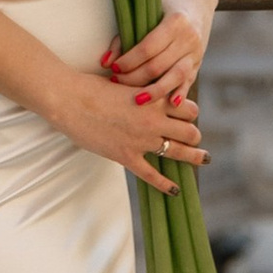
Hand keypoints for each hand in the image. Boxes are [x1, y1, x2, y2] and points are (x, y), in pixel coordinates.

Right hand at [52, 64, 205, 193]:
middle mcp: (153, 120)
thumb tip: (148, 92)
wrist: (69, 100)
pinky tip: (174, 191)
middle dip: (194, 135)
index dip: (191, 112)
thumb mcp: (124, 82)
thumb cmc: (92, 87)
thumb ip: (141, 89)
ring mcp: (141, 140)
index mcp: (153, 98)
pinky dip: (164, 185)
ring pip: (178, 152)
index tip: (188, 115)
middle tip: (195, 139)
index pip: (188, 108)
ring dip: (194, 156)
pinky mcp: (126, 156)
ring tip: (203, 159)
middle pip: (190, 131)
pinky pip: (151, 174)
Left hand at [103, 7, 209, 106]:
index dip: (129, 61)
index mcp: (176, 22)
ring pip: (176, 77)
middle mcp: (189, 38)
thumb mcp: (145, 15)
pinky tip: (168, 104)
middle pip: (159, 65)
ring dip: (155, 91)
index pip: (148, 47)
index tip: (114, 68)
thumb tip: (105, 62)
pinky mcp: (198, 64)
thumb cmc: (162, 8)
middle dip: (135, 77)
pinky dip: (178, 94)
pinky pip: (188, 82)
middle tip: (117, 82)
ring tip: (137, 100)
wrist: (195, 4)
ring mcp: (196, 52)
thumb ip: (124, 38)